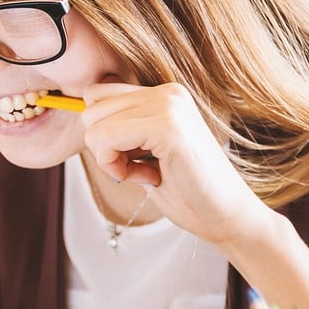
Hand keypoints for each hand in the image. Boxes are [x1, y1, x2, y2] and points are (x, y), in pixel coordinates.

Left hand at [82, 81, 271, 244]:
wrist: (225, 216)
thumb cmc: (185, 191)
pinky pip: (107, 139)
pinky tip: (148, 178)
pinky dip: (116, 167)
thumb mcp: (145, 152)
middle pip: (90, 109)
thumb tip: (83, 113)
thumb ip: (122, 129)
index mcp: (163, 94)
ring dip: (110, 160)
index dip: (102, 134)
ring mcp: (170, 105)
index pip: (97, 95)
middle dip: (103, 147)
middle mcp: (167, 92)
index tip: (130, 159)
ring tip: (145, 173)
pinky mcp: (168, 127)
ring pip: (95, 126)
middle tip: (137, 169)